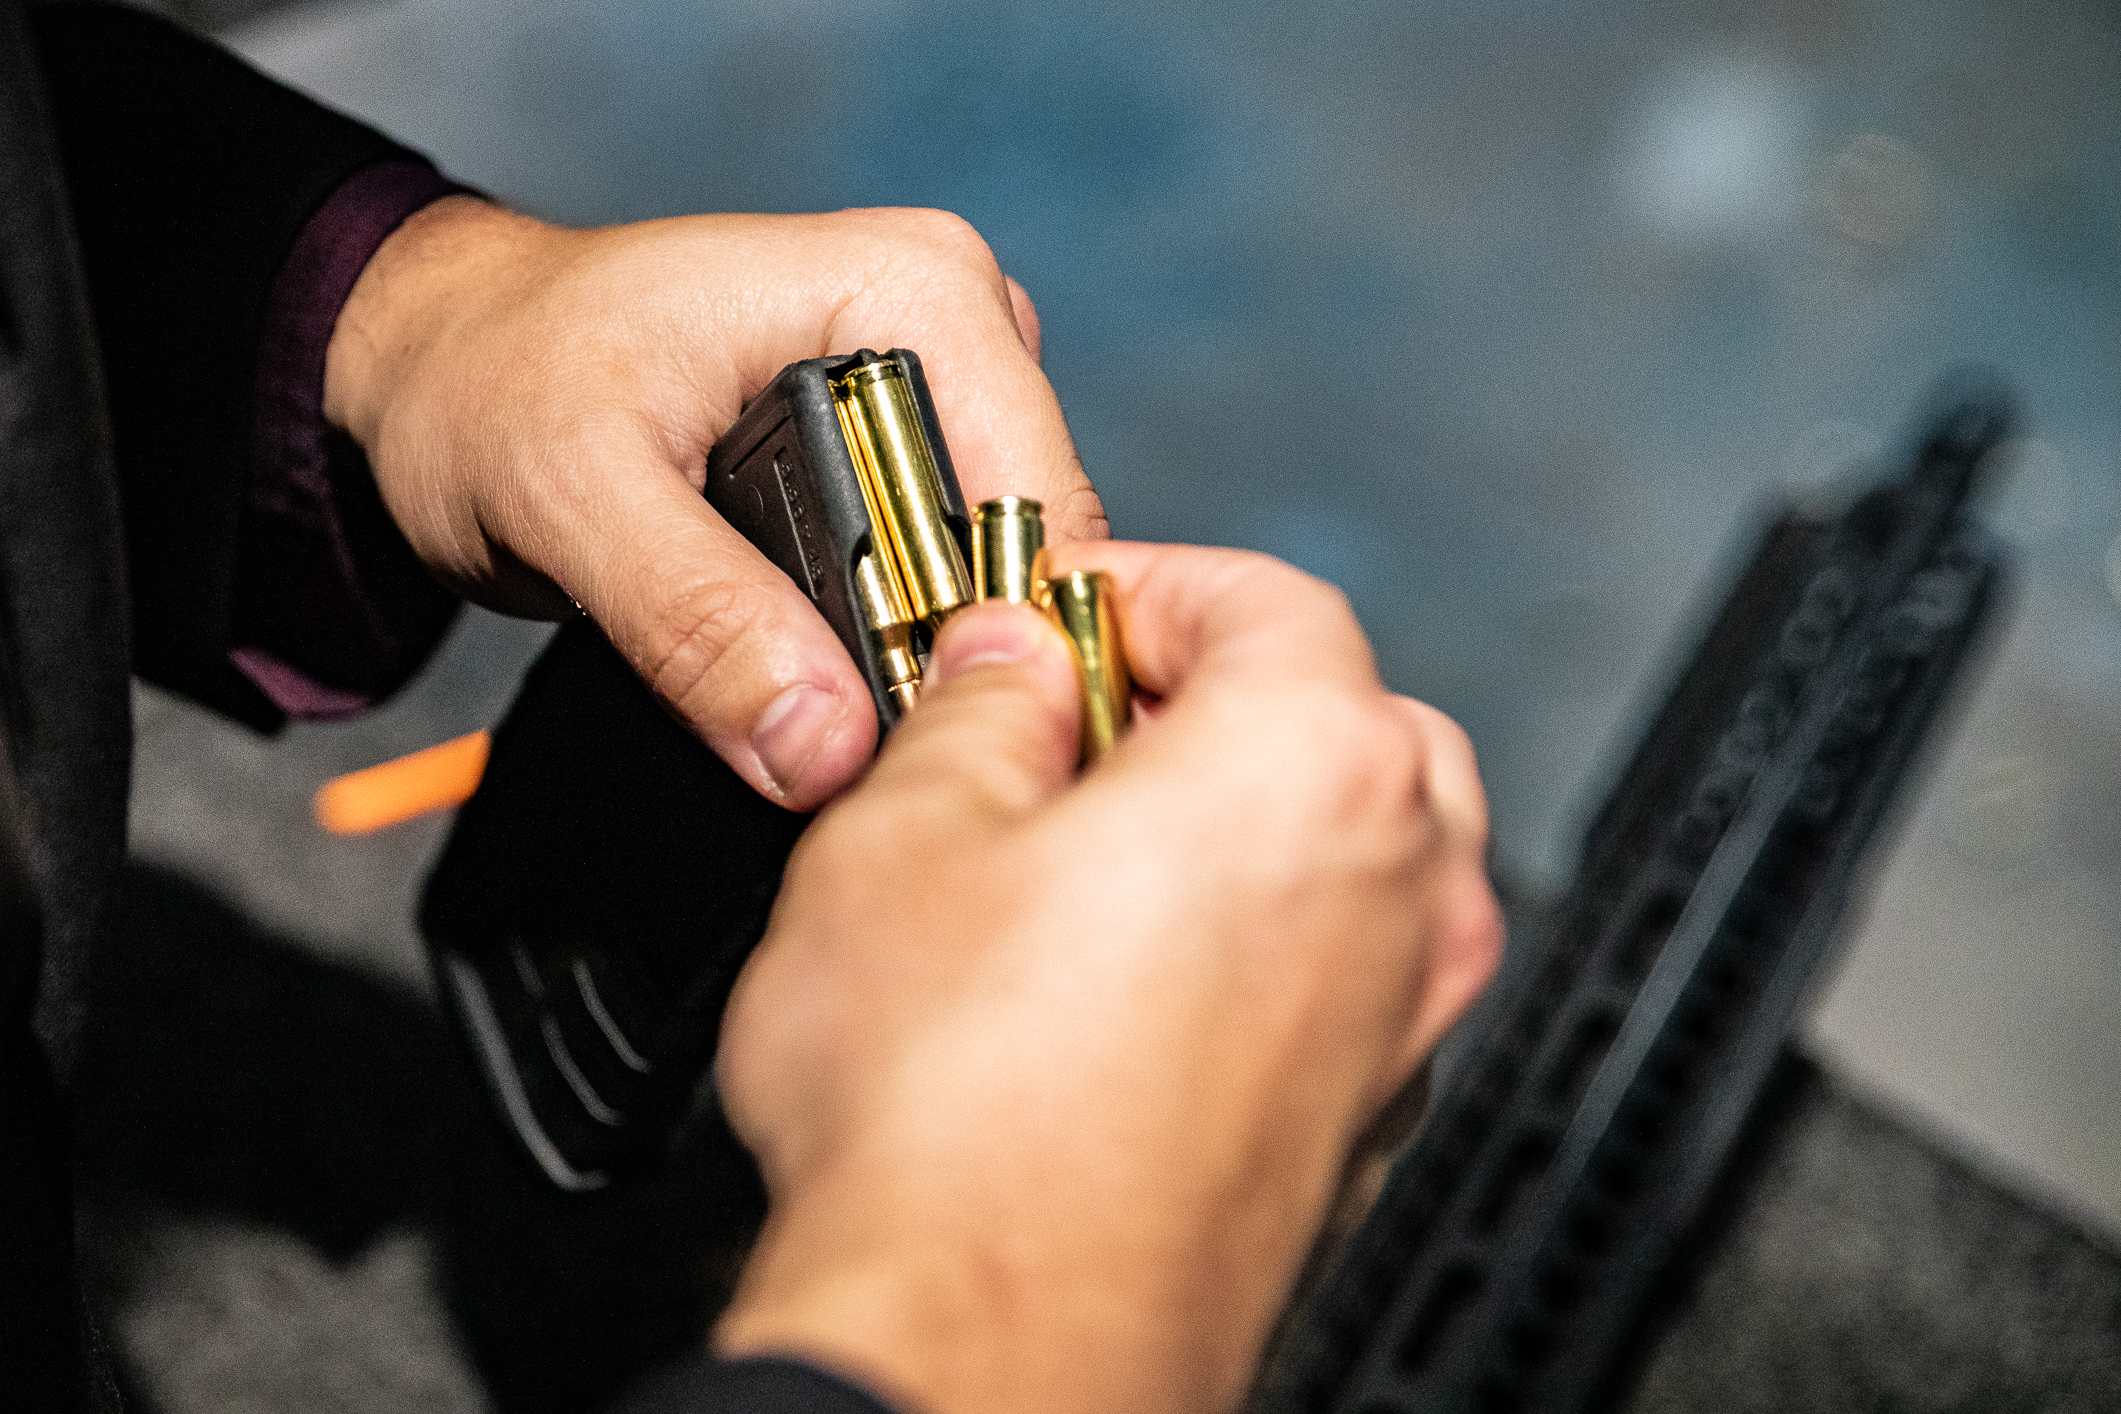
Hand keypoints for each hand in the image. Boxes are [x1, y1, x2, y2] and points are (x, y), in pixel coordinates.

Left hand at [323, 199, 1100, 809]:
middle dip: (941, 664)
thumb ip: (697, 618)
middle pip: (1026, 552)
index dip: (981, 641)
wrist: (440, 362)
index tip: (895, 749)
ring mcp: (941, 392)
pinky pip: (943, 586)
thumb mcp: (568, 495)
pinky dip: (887, 655)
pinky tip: (816, 690)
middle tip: (826, 753)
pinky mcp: (910, 455)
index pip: (1035, 506)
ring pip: (990, 585)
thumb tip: (825, 745)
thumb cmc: (489, 378)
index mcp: (915, 288)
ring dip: (914, 671)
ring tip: (808, 724)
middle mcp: (958, 326)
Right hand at [713, 544, 1501, 1413]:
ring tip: (1082, 853)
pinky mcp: (1363, 1128)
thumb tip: (1004, 666)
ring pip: (1354, 855)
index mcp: (1313, 771)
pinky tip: (1123, 979)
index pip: (1268, 598)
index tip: (1054, 616)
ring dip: (1239, 820)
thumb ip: (976, 707)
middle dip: (1205, 696)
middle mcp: (1401, 893)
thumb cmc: (960, 1124)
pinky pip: (1339, 978)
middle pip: (1340, 717)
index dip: (1141, 586)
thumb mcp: (906, 835)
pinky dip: (1259, 941)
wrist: (993, 1355)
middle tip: (1067, 724)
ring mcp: (1400, 1024)